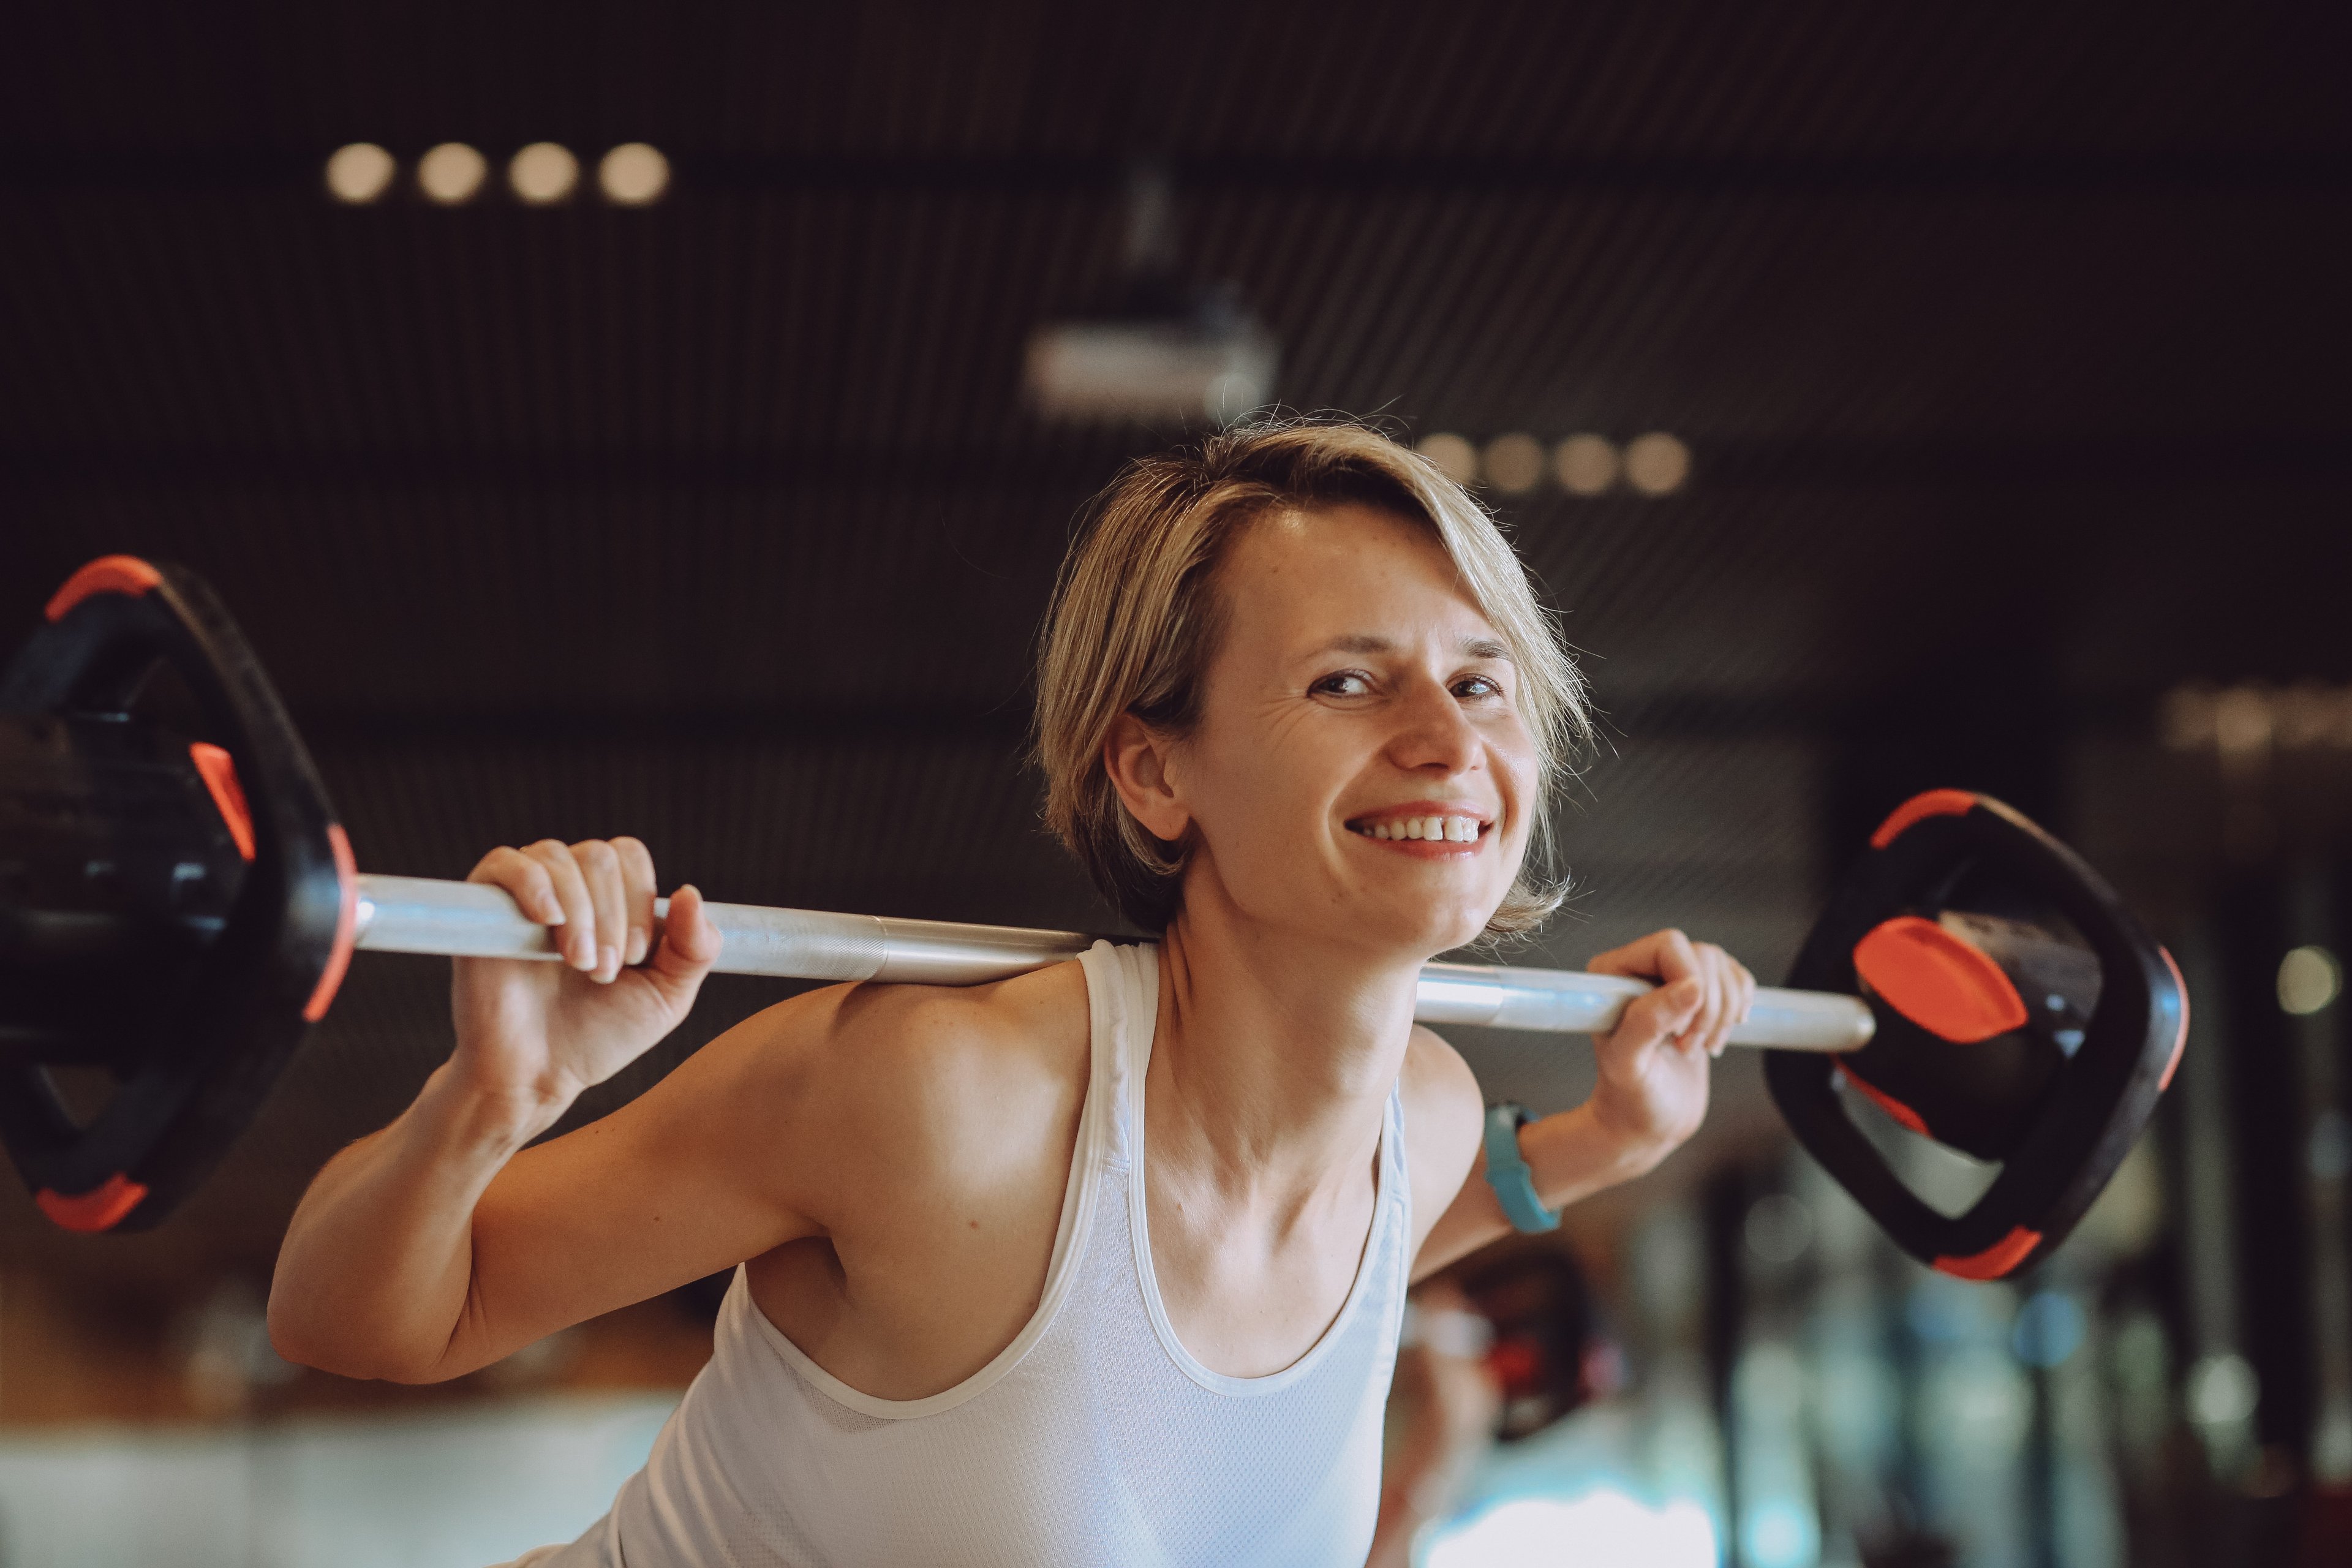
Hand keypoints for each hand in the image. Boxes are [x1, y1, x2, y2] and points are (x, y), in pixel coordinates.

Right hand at [450, 837, 721, 1136]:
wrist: (538, 1073)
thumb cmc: (600, 1036)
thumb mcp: (667, 996)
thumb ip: (695, 948)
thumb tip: (691, 893)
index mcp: (611, 900)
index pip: (629, 856)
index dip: (640, 898)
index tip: (638, 957)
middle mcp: (568, 887)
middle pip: (599, 856)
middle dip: (611, 916)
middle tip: (604, 972)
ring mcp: (525, 896)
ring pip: (559, 858)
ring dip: (580, 913)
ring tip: (579, 964)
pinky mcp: (485, 909)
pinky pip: (505, 863)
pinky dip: (532, 884)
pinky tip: (548, 920)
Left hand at [1583, 929, 1754, 1165]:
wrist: (1648, 1123)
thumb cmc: (1629, 1098)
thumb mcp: (1629, 1065)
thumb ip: (1649, 1021)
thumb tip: (1692, 986)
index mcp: (1612, 973)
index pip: (1668, 945)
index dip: (1688, 980)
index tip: (1680, 1029)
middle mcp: (1641, 968)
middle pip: (1702, 954)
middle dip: (1708, 1006)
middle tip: (1689, 1047)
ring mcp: (1674, 980)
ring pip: (1721, 965)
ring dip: (1724, 1012)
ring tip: (1701, 1047)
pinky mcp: (1702, 997)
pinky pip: (1736, 978)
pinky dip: (1738, 1008)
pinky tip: (1717, 1037)